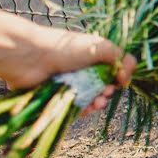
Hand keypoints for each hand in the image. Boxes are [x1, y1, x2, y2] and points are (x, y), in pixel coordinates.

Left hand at [13, 27, 135, 114]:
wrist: (29, 58)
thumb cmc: (65, 48)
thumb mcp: (101, 47)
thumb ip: (122, 58)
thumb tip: (128, 77)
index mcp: (94, 56)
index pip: (115, 70)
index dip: (120, 77)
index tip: (120, 80)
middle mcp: (84, 69)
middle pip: (104, 86)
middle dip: (108, 92)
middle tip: (105, 92)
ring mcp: (71, 84)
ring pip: (91, 99)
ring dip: (98, 103)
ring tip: (97, 103)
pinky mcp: (59, 97)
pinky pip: (76, 108)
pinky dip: (83, 110)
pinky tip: (85, 109)